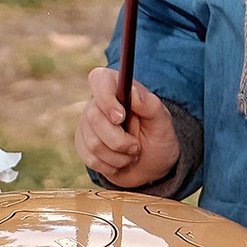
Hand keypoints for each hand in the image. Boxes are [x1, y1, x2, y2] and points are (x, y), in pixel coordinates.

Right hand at [74, 67, 181, 189]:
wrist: (151, 164)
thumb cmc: (158, 138)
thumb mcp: (163, 122)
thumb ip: (151, 106)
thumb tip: (133, 92)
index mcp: (117, 88)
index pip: (99, 80)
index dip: (105, 98)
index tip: (121, 117)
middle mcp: (98, 104)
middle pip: (94, 118)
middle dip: (120, 140)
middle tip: (136, 147)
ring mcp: (87, 125)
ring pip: (93, 143)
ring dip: (119, 156)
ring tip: (131, 154)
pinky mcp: (82, 145)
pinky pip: (90, 159)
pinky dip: (111, 166)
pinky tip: (120, 161)